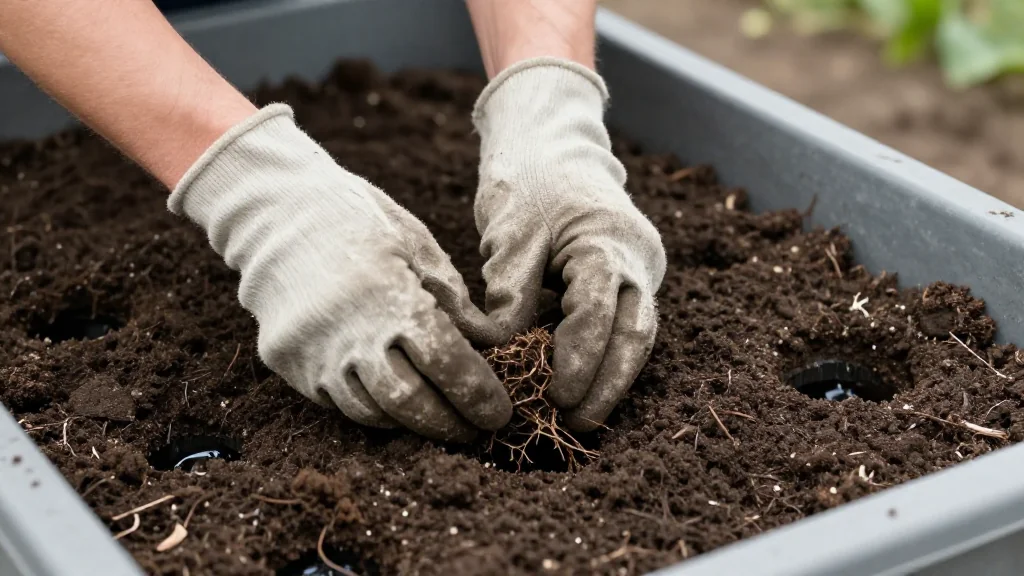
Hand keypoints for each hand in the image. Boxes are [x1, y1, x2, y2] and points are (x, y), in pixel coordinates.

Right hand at [170, 105, 511, 441]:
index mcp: (389, 296)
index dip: (477, 395)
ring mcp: (313, 353)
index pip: (445, 363)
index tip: (499, 412)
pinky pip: (338, 402)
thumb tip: (489, 347)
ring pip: (371, 412)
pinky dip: (373, 408)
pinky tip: (396, 403)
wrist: (273, 213)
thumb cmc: (358, 221)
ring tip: (440, 421)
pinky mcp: (289, 364)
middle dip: (448, 424)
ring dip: (411, 424)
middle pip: (409, 402)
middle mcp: (348, 333)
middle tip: (475, 431)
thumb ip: (453, 300)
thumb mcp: (417, 246)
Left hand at [472, 58, 666, 431]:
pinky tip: (578, 385)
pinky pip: (622, 325)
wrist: (551, 144)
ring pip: (634, 334)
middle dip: (608, 384)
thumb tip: (501, 356)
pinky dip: (602, 356)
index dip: (580, 357)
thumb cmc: (526, 183)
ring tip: (579, 416)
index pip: (600, 309)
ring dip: (610, 378)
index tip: (555, 395)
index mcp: (607, 240)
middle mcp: (635, 257)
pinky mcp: (627, 278)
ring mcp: (638, 268)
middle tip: (575, 423)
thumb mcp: (511, 236)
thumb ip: (510, 297)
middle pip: (635, 333)